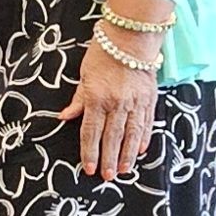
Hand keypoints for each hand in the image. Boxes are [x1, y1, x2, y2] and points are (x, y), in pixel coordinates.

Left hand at [60, 38, 158, 178]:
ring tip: (124, 170)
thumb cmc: (102, 53)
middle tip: (107, 177)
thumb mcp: (84, 75)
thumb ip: (78, 100)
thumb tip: (65, 117)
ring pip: (131, 134)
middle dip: (109, 159)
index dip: (90, 152)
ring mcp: (135, 102)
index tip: (89, 168)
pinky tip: (140, 151)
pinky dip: (143, 138)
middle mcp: (116, 103)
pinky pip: (146, 123)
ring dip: (127, 154)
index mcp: (96, 97)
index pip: (91, 131)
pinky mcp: (150, 98)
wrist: (130, 37)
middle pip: (111, 137)